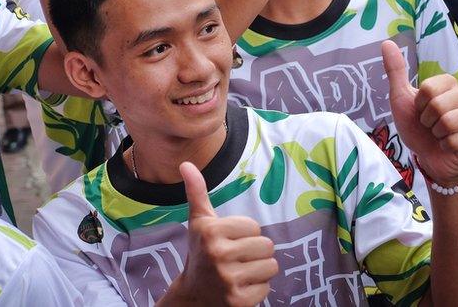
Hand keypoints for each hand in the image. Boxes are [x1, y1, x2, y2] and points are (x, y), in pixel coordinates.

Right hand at [165, 162, 277, 306]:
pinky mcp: (239, 301)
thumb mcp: (199, 222)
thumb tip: (186, 164)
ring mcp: (228, 280)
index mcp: (211, 232)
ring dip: (260, 270)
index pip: (255, 226)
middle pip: (267, 245)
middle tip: (237, 258)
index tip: (229, 241)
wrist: (193, 295)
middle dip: (256, 252)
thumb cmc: (201, 252)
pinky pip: (267, 287)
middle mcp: (218, 255)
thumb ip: (197, 193)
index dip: (245, 233)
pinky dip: (257, 288)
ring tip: (241, 272)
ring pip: (271, 266)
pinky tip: (241, 288)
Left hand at [382, 40, 457, 185]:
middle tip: (431, 126)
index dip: (419, 105)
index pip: (429, 88)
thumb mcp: (402, 99)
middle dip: (427, 121)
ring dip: (437, 134)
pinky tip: (450, 146)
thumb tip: (387, 42)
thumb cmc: (418, 128)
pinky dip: (447, 147)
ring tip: (440, 135)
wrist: (429, 158)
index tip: (422, 112)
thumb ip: (396, 71)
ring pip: (449, 123)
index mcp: (451, 84)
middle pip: (439, 105)